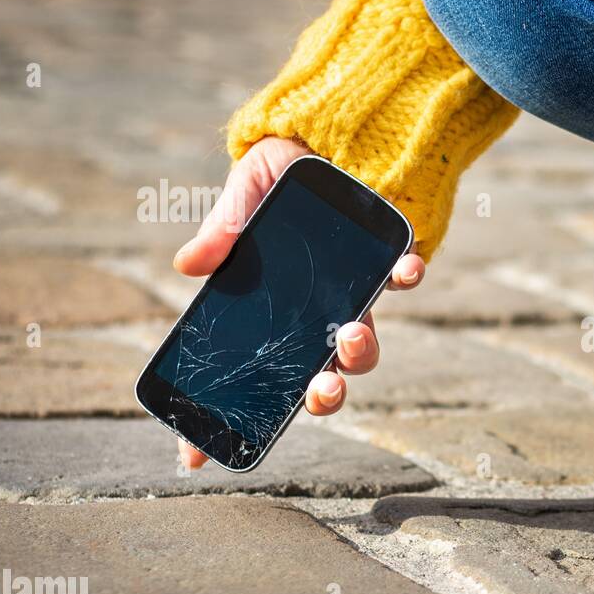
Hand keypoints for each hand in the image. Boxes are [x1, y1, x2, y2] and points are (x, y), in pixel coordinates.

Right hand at [171, 137, 424, 469]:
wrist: (326, 137)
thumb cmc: (276, 177)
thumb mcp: (242, 196)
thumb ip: (222, 229)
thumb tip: (189, 265)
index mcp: (273, 315)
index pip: (253, 378)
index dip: (230, 418)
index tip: (200, 456)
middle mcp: (316, 317)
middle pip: (321, 377)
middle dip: (323, 395)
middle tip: (322, 391)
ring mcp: (355, 298)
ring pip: (362, 346)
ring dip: (360, 350)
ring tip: (352, 335)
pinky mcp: (389, 266)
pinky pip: (400, 279)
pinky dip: (404, 276)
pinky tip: (405, 270)